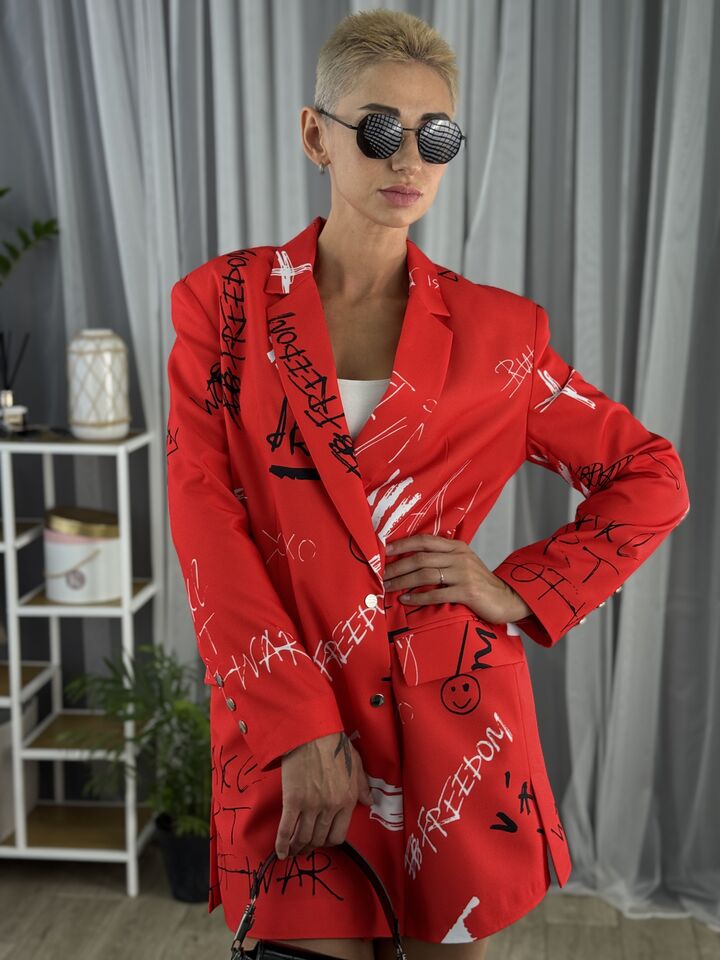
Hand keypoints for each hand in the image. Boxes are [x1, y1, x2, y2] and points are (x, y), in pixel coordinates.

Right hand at [275, 732, 373, 859]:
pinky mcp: (293, 801)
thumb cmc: (335, 745)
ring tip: (294, 850)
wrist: (312, 732)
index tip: (322, 840)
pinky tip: (281, 852)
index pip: (339, 834)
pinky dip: (282, 844)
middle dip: (312, 846)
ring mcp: (311, 806)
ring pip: (303, 837)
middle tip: (305, 846)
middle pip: (320, 838)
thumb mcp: (357, 764)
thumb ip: (363, 786)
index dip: (329, 841)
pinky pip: (286, 829)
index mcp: (348, 800)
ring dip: (298, 847)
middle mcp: (331, 807)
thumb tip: (369, 801)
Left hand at [383, 533, 532, 622]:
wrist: (507, 599)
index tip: (385, 550)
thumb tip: (413, 559)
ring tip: (388, 588)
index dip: (404, 544)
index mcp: (457, 547)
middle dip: (397, 566)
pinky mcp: (467, 592)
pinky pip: (437, 593)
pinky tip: (406, 600)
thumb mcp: (463, 563)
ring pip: (426, 574)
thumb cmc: (480, 582)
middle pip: (421, 558)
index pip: (425, 540)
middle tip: (381, 575)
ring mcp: (464, 574)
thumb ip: (443, 558)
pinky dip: (419, 597)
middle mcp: (460, 557)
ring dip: (403, 582)